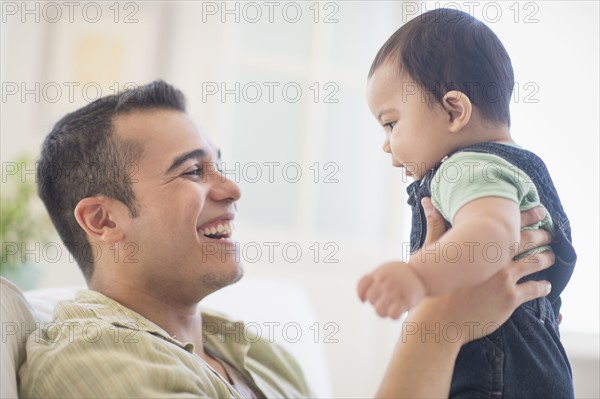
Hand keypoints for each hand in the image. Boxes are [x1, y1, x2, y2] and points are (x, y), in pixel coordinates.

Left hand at [357, 262, 426, 318]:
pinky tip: (396, 313)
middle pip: (371, 299)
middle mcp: (387, 282)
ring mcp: (396, 291)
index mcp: (380, 273)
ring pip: (379, 310)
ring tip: (389, 309)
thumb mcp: (386, 269)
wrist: (424, 273)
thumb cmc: (402, 274)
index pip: (362, 285)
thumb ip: (374, 278)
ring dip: (383, 312)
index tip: (364, 300)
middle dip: (375, 302)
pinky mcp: (407, 300)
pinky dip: (393, 315)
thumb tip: (363, 299)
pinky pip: (393, 314)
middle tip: (384, 302)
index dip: (361, 294)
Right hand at [413, 199, 554, 343]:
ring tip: (550, 257)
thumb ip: (435, 225)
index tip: (538, 211)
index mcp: (479, 244)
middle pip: (527, 240)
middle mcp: (495, 258)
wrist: (439, 319)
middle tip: (548, 234)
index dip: (526, 215)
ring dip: (546, 258)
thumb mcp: (432, 252)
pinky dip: (543, 286)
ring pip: (534, 263)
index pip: (508, 223)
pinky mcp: (510, 298)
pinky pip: (535, 289)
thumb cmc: (434, 286)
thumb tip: (427, 202)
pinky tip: (546, 286)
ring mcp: (504, 278)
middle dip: (541, 235)